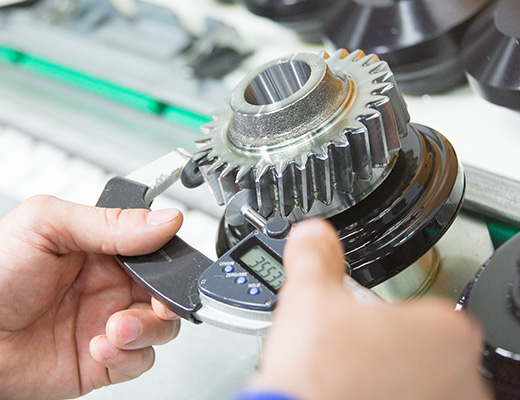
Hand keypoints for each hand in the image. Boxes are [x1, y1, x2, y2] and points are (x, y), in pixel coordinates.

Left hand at [0, 195, 181, 398]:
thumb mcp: (47, 226)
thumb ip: (110, 222)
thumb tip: (164, 220)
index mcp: (105, 250)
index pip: (156, 252)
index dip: (170, 263)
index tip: (170, 269)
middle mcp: (112, 286)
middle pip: (166, 292)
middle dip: (167, 301)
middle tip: (154, 303)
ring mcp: (109, 323)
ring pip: (162, 327)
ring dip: (149, 330)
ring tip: (116, 327)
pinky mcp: (104, 360)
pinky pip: (140, 361)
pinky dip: (129, 357)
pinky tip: (99, 346)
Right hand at [252, 219, 492, 399]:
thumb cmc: (320, 377)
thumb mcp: (310, 297)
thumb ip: (315, 257)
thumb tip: (313, 235)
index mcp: (445, 331)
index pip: (418, 309)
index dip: (382, 315)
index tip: (360, 325)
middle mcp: (461, 376)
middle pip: (420, 347)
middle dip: (386, 347)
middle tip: (351, 353)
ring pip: (417, 380)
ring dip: (388, 376)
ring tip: (349, 378)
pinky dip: (387, 396)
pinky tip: (353, 395)